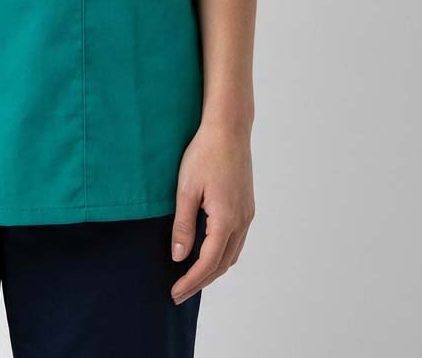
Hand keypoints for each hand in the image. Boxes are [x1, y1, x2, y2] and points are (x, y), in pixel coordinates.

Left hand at [169, 121, 254, 305]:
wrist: (228, 129)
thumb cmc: (204, 154)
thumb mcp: (186, 189)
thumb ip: (183, 225)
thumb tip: (179, 257)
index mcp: (226, 220)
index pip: (207, 263)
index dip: (190, 281)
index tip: (174, 293)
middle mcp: (242, 221)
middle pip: (223, 264)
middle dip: (201, 281)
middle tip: (179, 292)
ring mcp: (247, 214)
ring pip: (232, 254)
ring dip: (213, 269)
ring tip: (191, 277)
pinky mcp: (247, 206)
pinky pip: (236, 240)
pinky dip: (222, 254)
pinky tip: (208, 252)